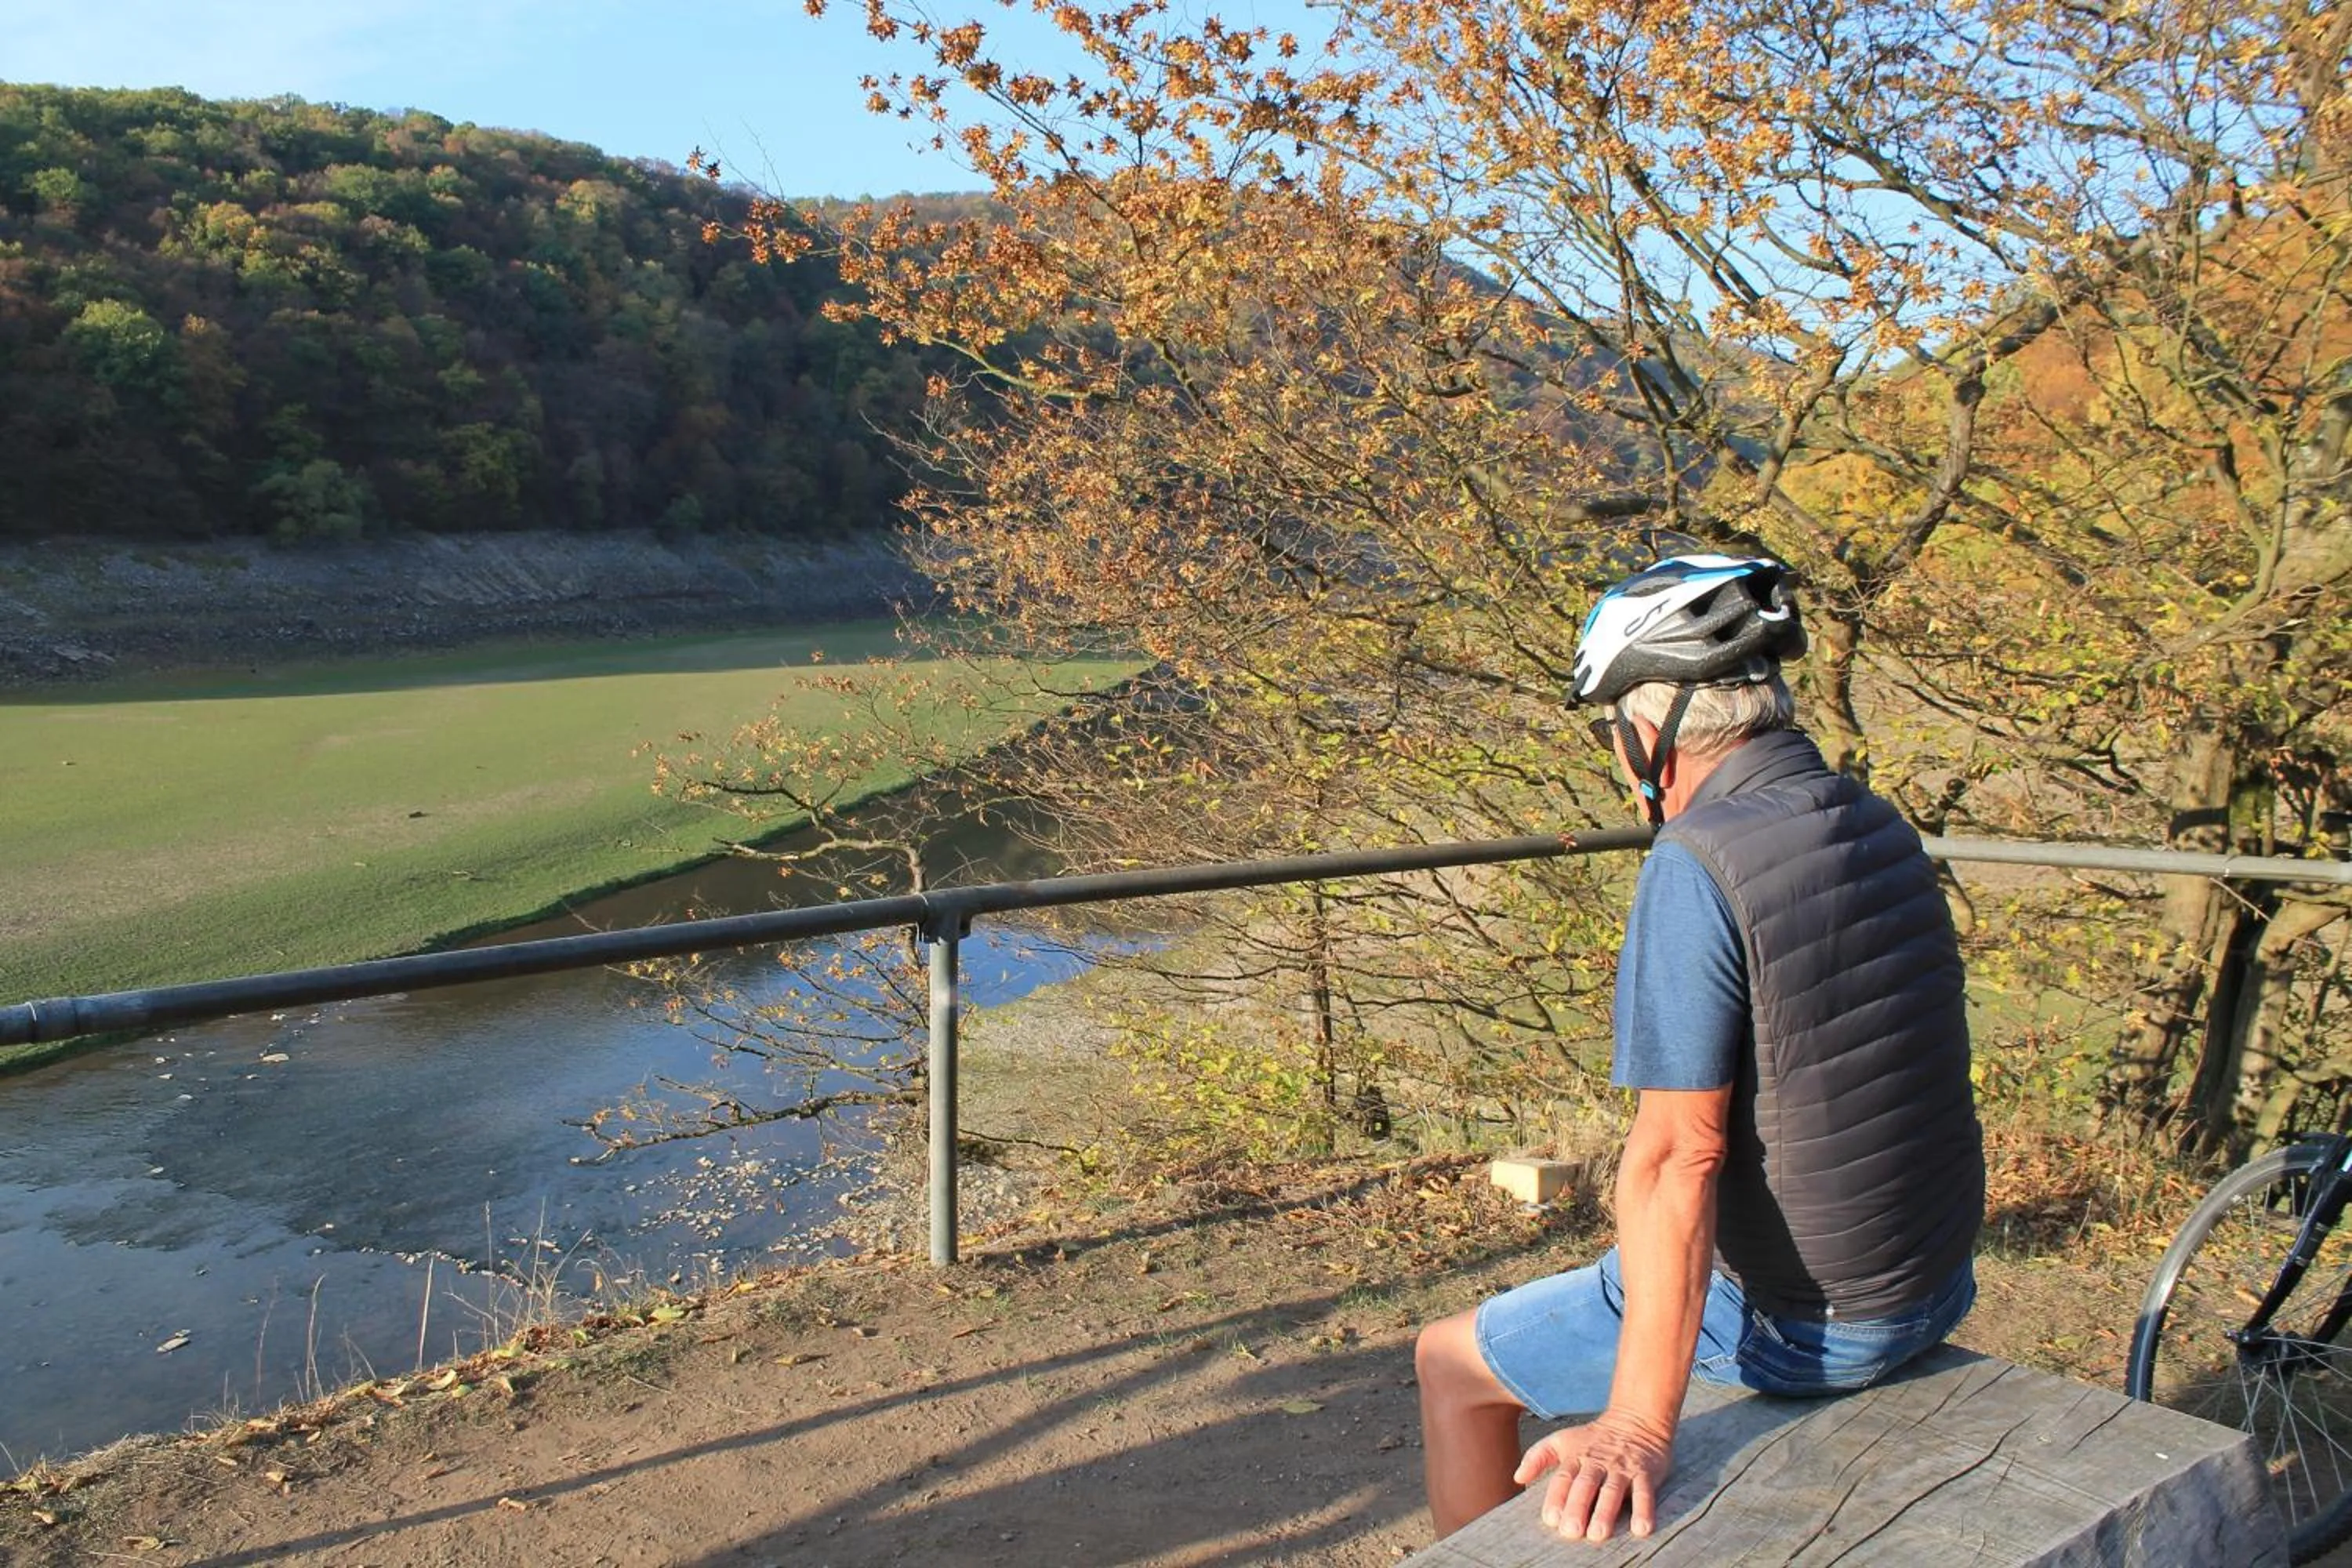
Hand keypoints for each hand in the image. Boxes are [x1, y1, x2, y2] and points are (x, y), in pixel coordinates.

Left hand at [1513, 1409, 1675, 1542]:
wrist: (1635, 1420)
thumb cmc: (1593, 1438)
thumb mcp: (1562, 1440)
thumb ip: (1537, 1457)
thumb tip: (1517, 1477)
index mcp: (1576, 1456)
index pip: (1563, 1477)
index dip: (1556, 1498)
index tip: (1551, 1519)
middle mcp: (1598, 1462)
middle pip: (1586, 1485)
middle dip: (1577, 1508)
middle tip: (1571, 1531)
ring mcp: (1622, 1467)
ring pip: (1613, 1490)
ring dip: (1605, 1512)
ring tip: (1598, 1533)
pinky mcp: (1645, 1472)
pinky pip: (1645, 1492)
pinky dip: (1644, 1510)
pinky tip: (1641, 1529)